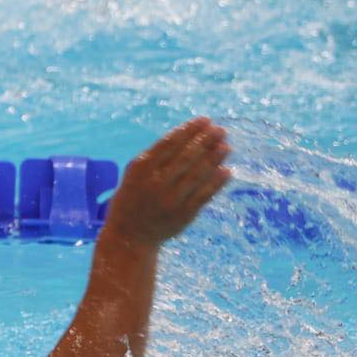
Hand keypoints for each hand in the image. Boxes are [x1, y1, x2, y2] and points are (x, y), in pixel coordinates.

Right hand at [102, 117, 230, 247]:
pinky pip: (204, 195)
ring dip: (215, 159)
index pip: (170, 142)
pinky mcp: (183, 215)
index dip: (190, 130)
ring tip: (226, 147)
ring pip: (198, 175)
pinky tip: (227, 171)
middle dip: (206, 140)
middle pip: (187, 156)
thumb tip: (189, 135)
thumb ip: (157, 156)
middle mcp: (156, 182)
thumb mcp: (135, 173)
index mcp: (142, 167)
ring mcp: (170, 200)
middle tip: (221, 130)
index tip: (206, 120)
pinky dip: (217, 182)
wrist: (130, 236)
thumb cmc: (134, 198)